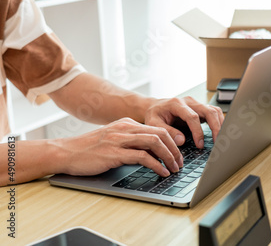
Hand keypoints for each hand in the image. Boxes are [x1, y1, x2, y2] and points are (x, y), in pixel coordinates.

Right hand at [56, 118, 181, 176]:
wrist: (65, 152)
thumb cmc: (89, 149)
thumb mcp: (114, 139)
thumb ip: (132, 141)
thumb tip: (153, 153)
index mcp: (127, 123)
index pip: (158, 128)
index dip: (173, 141)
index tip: (179, 154)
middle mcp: (125, 128)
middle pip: (161, 134)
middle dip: (175, 149)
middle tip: (180, 162)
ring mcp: (120, 139)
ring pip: (155, 143)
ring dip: (169, 157)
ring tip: (174, 168)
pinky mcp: (114, 153)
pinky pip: (143, 157)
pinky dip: (156, 165)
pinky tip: (161, 172)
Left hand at [144, 96, 223, 148]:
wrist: (156, 107)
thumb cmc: (154, 115)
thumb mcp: (154, 124)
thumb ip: (167, 132)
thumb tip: (182, 140)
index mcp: (176, 104)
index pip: (192, 117)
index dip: (198, 131)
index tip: (200, 144)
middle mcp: (189, 101)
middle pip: (209, 111)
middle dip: (216, 128)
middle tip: (218, 142)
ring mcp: (196, 103)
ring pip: (214, 111)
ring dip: (220, 124)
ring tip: (221, 139)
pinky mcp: (200, 108)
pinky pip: (214, 112)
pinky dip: (219, 122)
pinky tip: (219, 132)